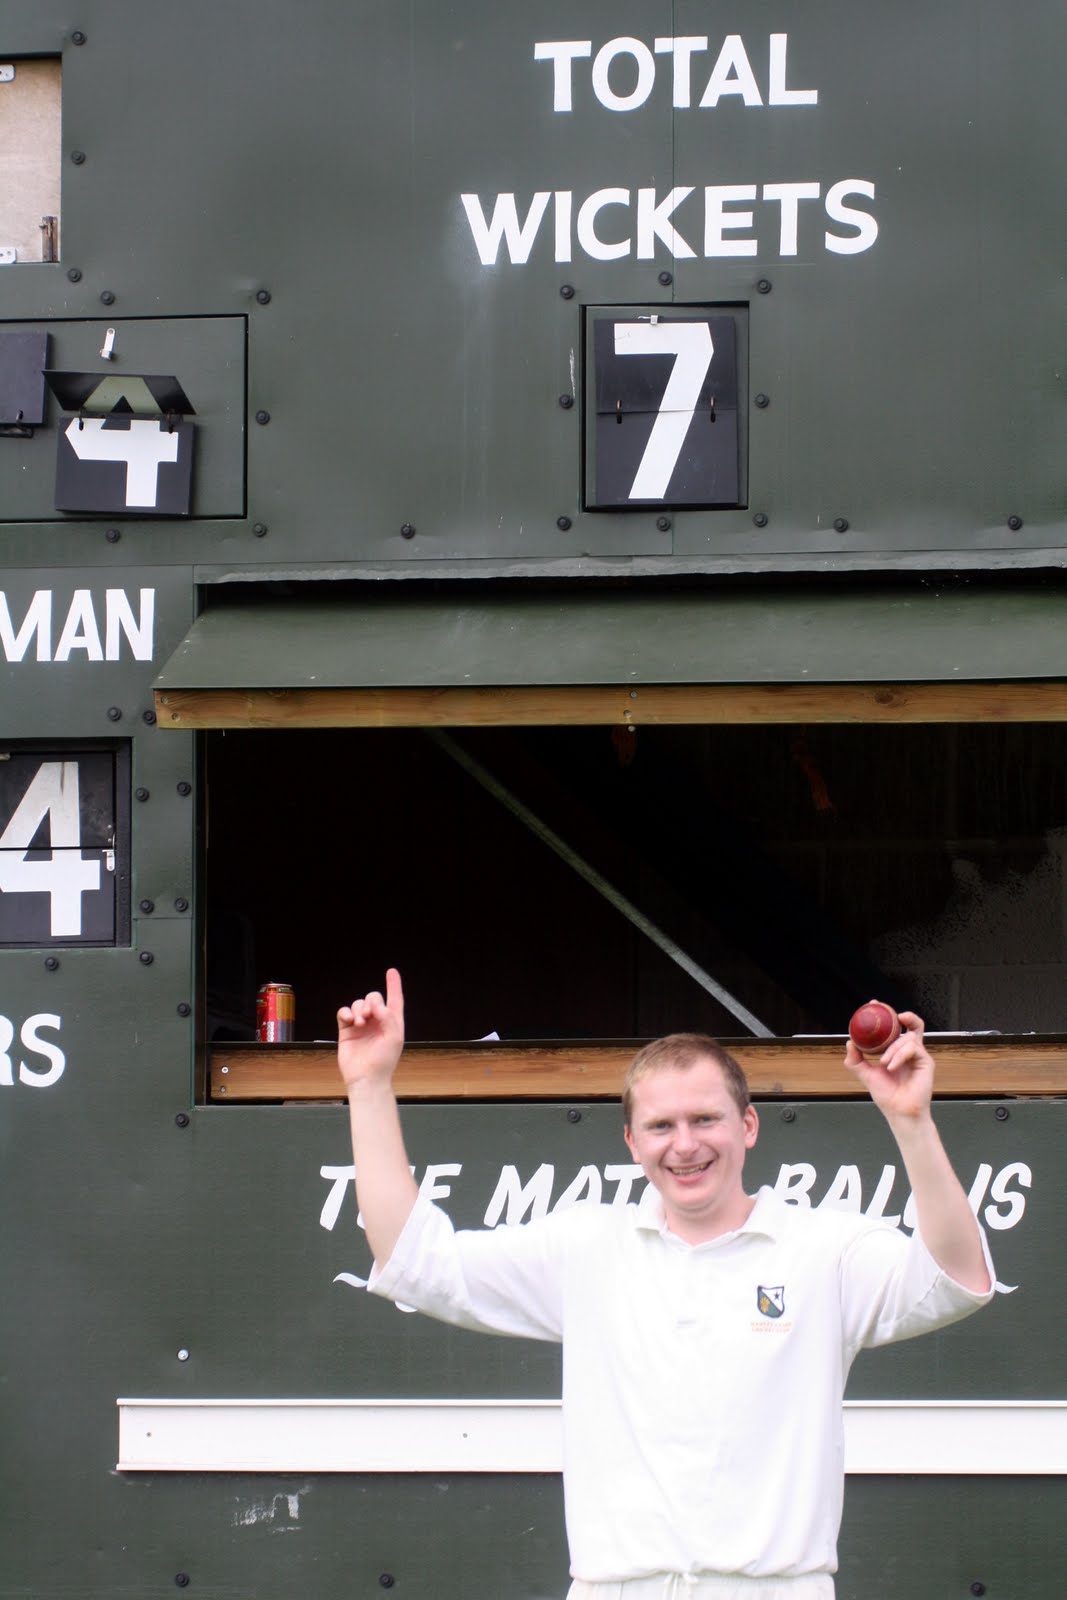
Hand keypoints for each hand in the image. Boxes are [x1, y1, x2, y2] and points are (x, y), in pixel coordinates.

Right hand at [337, 968, 404, 1090]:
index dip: (393, 985)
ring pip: (358, 1004)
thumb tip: (375, 1004)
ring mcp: (361, 1025)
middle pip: (373, 998)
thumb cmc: (384, 1061)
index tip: (391, 972)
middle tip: (369, 1015)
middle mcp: (377, 1022)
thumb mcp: (394, 1037)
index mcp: (392, 1022)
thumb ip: (388, 1016)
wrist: (366, 1078)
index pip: (394, 999)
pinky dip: (346, 1012)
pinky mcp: (346, 1031)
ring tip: (359, 1022)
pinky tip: (349, 1019)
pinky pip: (344, 1013)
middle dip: (371, 1001)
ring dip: (358, 1009)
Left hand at [844, 1010, 933, 1121]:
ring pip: (908, 1038)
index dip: (887, 1015)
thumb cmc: (887, 1096)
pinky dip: (899, 1056)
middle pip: (914, 1025)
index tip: (874, 1004)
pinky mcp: (926, 1062)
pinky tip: (891, 1067)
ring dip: (892, 1049)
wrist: (899, 1112)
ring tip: (884, 1064)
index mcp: (897, 1052)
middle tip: (895, 1015)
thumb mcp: (866, 1074)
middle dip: (906, 1016)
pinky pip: (913, 1048)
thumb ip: (855, 1060)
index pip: (895, 1029)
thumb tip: (849, 1042)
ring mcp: (919, 1056)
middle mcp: (910, 1051)